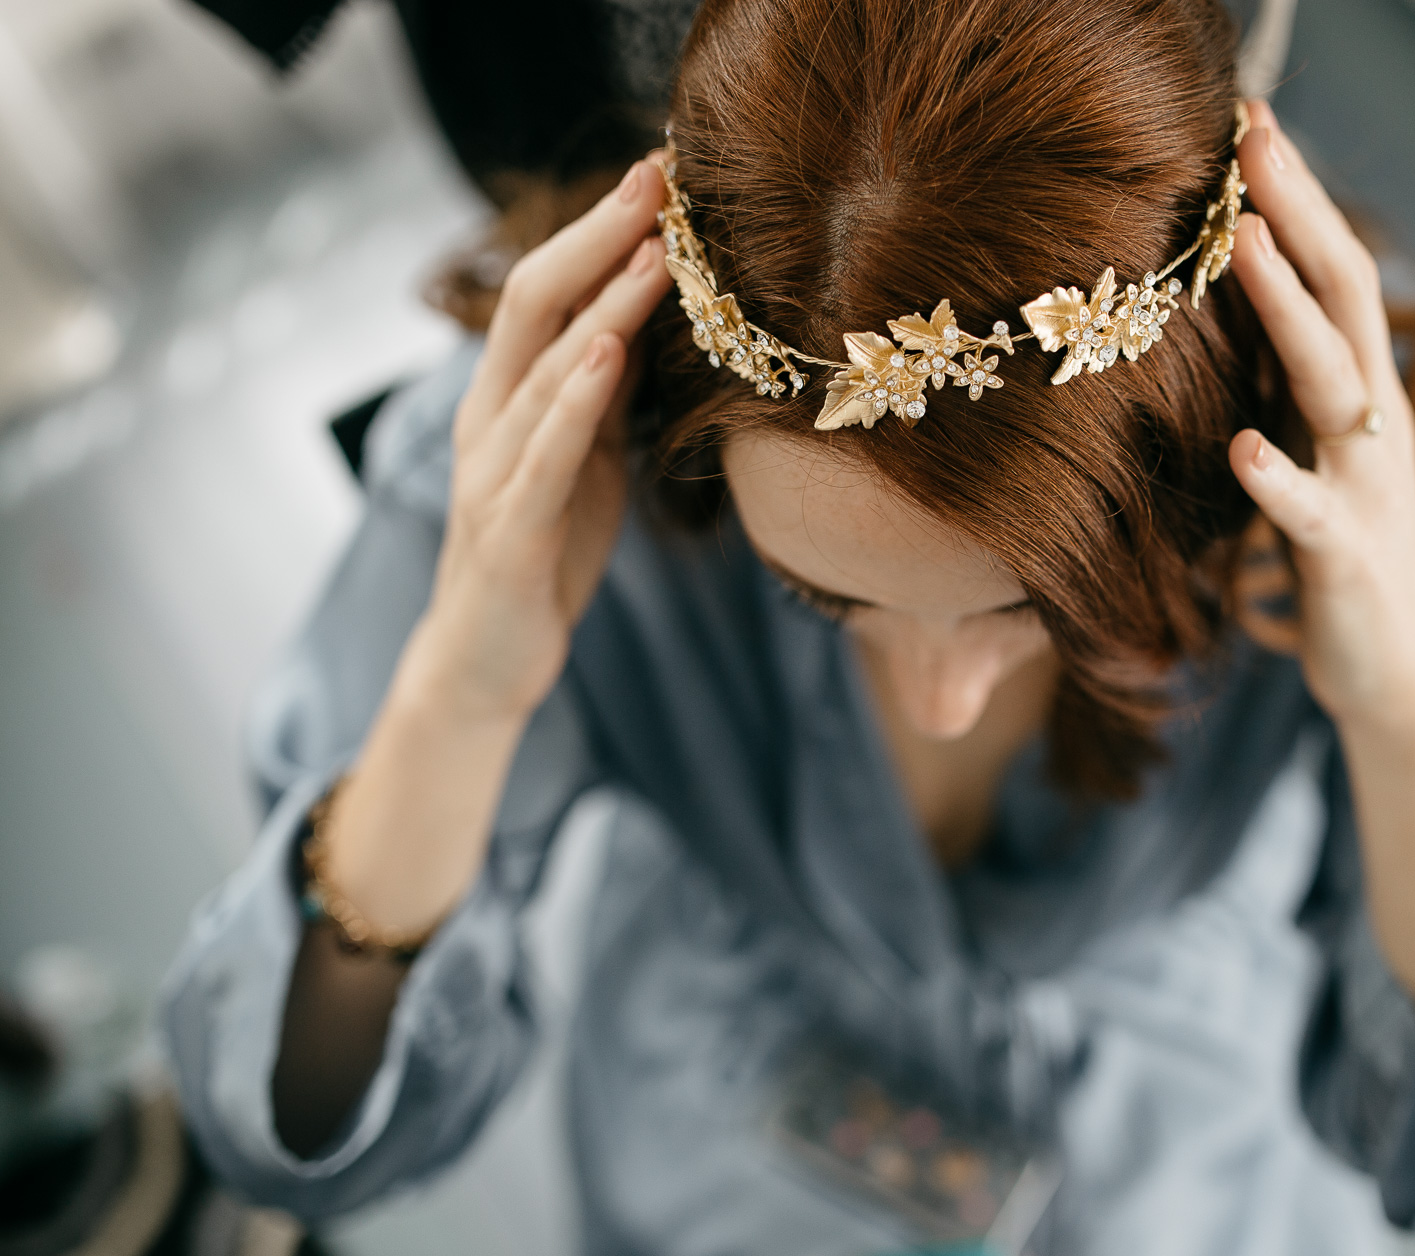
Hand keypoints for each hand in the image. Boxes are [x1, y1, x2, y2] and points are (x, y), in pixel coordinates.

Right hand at [406, 157, 672, 725]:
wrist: (485, 662)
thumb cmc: (542, 553)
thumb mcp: (586, 455)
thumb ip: (604, 387)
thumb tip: (644, 312)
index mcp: (510, 395)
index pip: (552, 288)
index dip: (605, 228)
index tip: (664, 170)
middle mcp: (490, 417)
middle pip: (536, 302)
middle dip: (600, 235)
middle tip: (659, 175)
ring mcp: (493, 472)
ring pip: (544, 368)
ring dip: (604, 303)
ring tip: (654, 246)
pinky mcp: (510, 531)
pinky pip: (545, 454)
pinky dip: (576, 398)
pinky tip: (609, 351)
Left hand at [1226, 101, 1414, 740]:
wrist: (1399, 676)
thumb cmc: (1342, 557)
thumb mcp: (1311, 453)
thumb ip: (1285, 386)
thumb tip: (1232, 309)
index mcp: (1357, 393)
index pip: (1333, 275)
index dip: (1295, 200)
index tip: (1250, 125)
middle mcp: (1372, 423)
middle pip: (1344, 297)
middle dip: (1299, 213)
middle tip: (1254, 136)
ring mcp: (1364, 487)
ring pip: (1331, 383)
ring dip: (1288, 312)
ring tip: (1245, 246)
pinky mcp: (1346, 558)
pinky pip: (1310, 513)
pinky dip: (1278, 478)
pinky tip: (1242, 446)